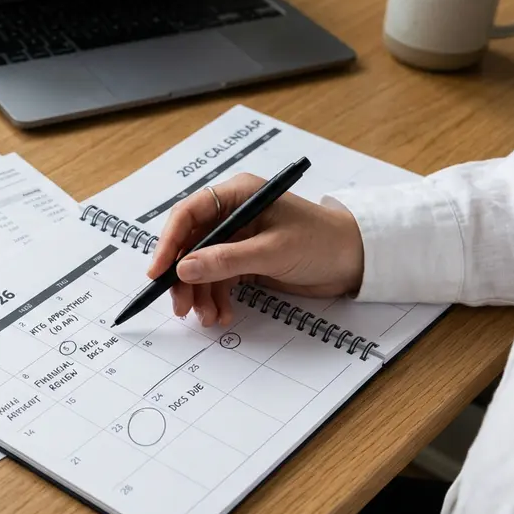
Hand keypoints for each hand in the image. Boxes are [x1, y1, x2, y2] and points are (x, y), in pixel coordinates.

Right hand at [146, 173, 364, 326]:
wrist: (355, 261)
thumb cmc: (322, 242)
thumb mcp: (273, 251)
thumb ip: (227, 260)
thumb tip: (184, 269)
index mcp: (237, 195)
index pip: (189, 213)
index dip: (169, 242)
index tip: (158, 272)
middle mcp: (232, 214)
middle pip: (190, 244)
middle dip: (183, 277)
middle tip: (181, 306)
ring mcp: (237, 239)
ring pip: (201, 267)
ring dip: (200, 294)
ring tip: (208, 317)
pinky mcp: (244, 261)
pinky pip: (217, 280)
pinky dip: (215, 299)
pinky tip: (221, 314)